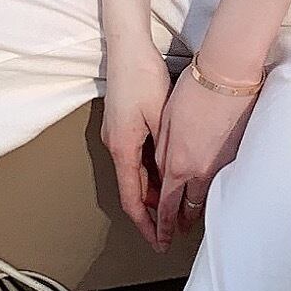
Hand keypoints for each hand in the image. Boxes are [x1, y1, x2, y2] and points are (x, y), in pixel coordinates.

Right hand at [100, 49, 172, 249]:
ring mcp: (117, 135)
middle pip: (133, 189)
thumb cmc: (142, 78)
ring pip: (135, 174)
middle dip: (151, 212)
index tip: (158, 241)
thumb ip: (164, 150)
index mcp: (123, 148)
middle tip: (171, 230)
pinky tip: (167, 174)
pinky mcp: (123, 125)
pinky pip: (136, 158)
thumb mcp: (160, 116)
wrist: (127, 49)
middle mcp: (116, 145)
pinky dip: (150, 172)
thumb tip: (173, 176)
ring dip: (152, 192)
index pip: (133, 198)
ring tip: (174, 208)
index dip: (146, 224)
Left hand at [148, 59, 259, 251]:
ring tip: (196, 215)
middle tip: (180, 231)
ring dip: (200, 206)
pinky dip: (217, 186)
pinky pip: (225, 178)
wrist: (228, 76)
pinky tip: (215, 186)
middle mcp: (202, 171)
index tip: (161, 238)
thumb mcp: (166, 123)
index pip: (168, 206)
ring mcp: (224, 163)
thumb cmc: (194, 92)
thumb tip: (163, 174)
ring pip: (209, 194)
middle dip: (184, 221)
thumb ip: (162, 154)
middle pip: (191, 206)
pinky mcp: (239, 153)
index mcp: (178, 164)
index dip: (163, 226)